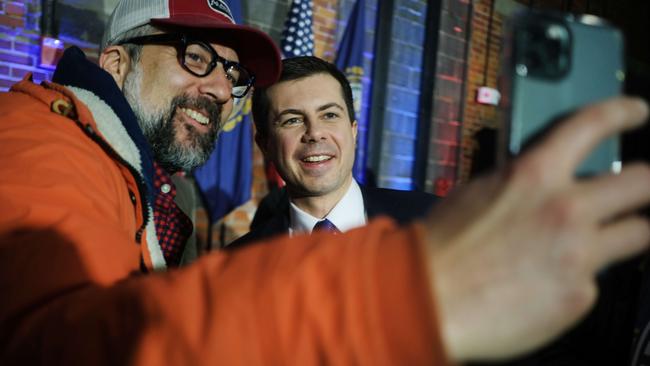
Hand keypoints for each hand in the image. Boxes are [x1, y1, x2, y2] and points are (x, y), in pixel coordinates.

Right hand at [425, 97, 649, 361]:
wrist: (428, 299)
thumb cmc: (442, 245)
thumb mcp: (479, 194)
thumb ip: (522, 185)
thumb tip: (546, 187)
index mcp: (535, 175)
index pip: (592, 125)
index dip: (623, 112)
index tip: (639, 112)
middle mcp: (567, 208)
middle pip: (645, 183)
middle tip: (646, 187)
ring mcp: (579, 254)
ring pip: (641, 234)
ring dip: (631, 232)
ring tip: (616, 237)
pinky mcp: (579, 296)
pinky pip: (595, 280)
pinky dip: (579, 279)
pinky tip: (550, 285)